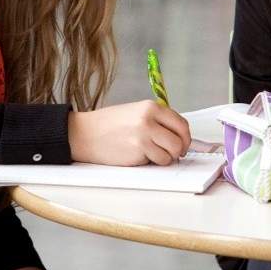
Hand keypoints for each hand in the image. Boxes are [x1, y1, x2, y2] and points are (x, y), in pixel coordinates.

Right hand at [67, 101, 191, 165]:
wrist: (85, 133)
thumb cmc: (109, 124)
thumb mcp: (135, 112)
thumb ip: (156, 120)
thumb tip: (178, 136)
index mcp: (150, 107)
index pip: (181, 124)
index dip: (185, 137)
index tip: (183, 144)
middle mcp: (148, 120)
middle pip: (180, 141)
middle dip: (179, 151)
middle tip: (172, 154)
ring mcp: (143, 137)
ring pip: (171, 154)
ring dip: (165, 158)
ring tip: (150, 154)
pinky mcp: (137, 152)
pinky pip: (157, 162)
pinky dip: (152, 162)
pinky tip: (139, 155)